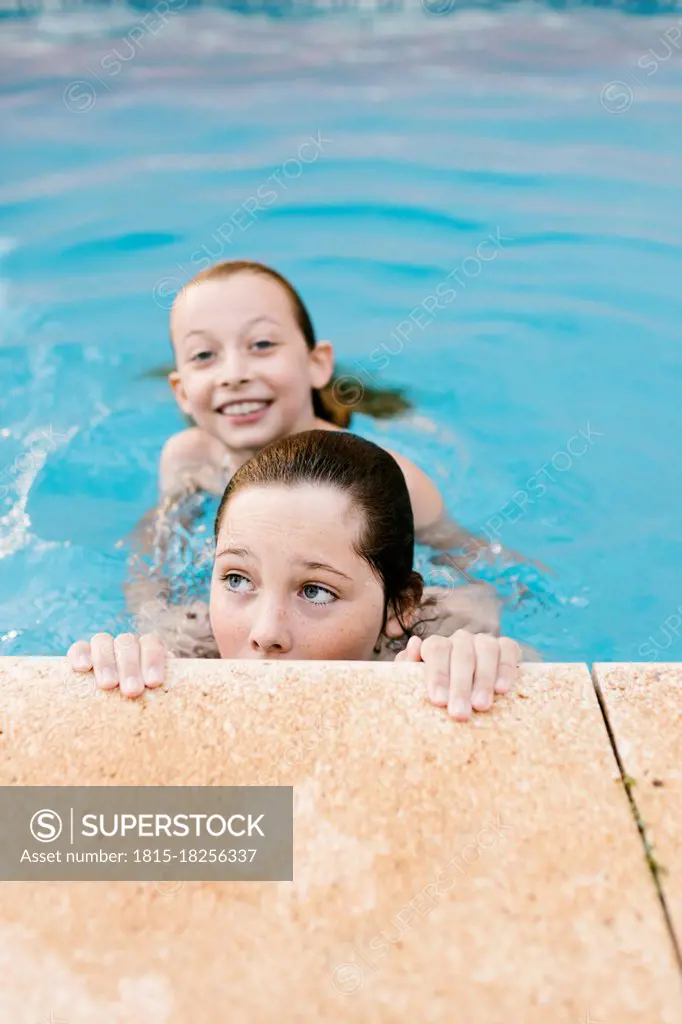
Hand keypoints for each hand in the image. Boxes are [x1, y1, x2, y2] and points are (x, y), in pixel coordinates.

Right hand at [67, 632, 167, 697]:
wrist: (110, 713)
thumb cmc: (139, 704)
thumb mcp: (153, 697)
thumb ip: (160, 693)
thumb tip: (168, 698)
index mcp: (146, 649)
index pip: (151, 643)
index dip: (153, 659)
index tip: (154, 682)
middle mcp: (125, 644)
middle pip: (127, 643)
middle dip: (130, 667)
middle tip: (132, 690)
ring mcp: (102, 647)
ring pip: (103, 641)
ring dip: (106, 662)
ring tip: (108, 684)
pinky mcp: (81, 654)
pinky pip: (79, 647)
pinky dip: (80, 654)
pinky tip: (82, 667)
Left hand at [394, 630, 520, 720]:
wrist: (467, 694)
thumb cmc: (439, 691)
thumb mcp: (417, 682)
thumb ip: (408, 665)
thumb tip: (414, 644)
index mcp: (436, 645)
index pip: (436, 650)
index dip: (437, 674)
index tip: (438, 701)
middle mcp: (460, 639)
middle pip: (461, 654)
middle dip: (460, 686)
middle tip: (459, 713)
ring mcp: (484, 641)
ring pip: (486, 650)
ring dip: (483, 679)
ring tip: (481, 705)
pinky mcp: (506, 647)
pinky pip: (508, 649)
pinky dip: (506, 668)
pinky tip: (502, 689)